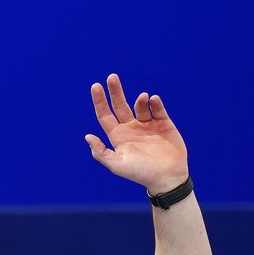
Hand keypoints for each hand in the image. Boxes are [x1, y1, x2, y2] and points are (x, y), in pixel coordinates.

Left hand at [84, 74, 188, 193]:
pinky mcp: (164, 124)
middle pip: (120, 105)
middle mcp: (131, 127)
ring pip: (141, 106)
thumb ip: (101, 152)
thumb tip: (87, 136)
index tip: (95, 86)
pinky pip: (158, 110)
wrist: (166, 177)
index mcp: (117, 135)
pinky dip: (155, 103)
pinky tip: (153, 100)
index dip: (100, 101)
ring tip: (143, 98)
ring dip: (140, 100)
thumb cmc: (139, 173)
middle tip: (111, 77)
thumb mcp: (116, 165)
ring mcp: (148, 125)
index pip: (105, 115)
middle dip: (116, 91)